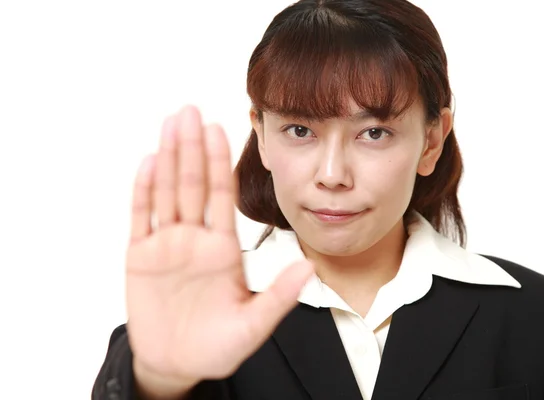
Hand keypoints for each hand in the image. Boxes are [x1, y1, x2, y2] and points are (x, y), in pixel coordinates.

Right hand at [125, 106, 312, 392]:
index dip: (221, 162)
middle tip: (191, 111)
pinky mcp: (140, 257)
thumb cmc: (217, 346)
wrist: (177, 365)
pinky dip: (143, 191)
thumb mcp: (252, 326)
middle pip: (193, 184)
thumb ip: (278, 296)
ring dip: (168, 158)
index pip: (223, 196)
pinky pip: (141, 217)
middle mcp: (196, 239)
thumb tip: (310, 268)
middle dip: (192, 148)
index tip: (222, 129)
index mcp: (223, 249)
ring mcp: (166, 245)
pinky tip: (149, 162)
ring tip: (171, 124)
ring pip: (167, 192)